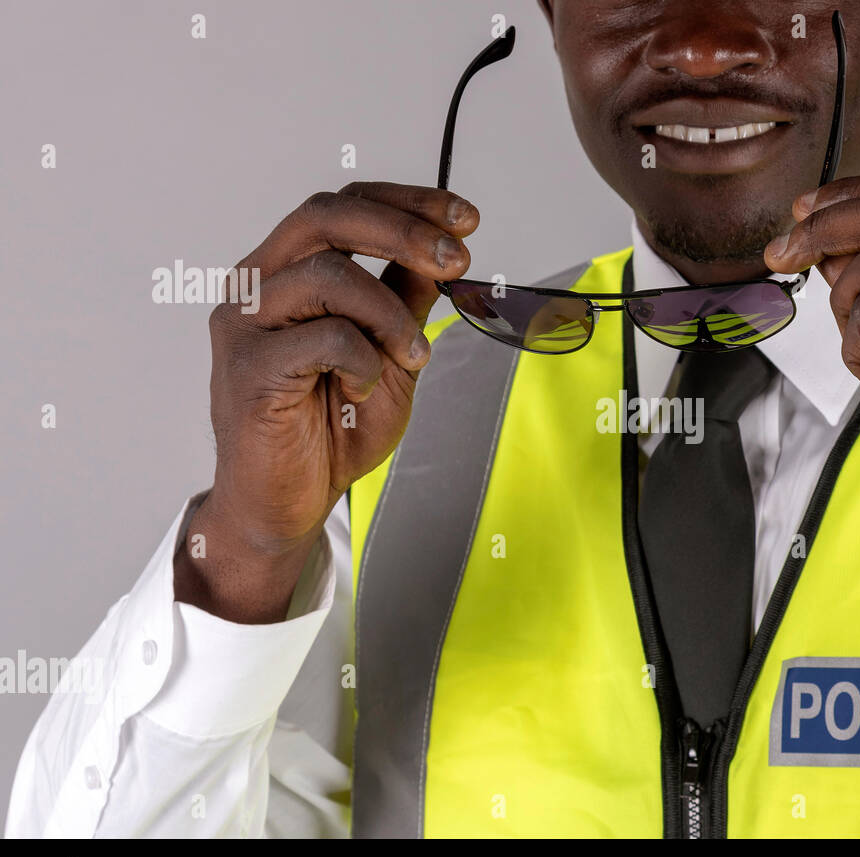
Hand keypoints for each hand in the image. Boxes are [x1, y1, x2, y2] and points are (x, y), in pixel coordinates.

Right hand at [176, 182, 477, 622]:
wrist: (290, 502)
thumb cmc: (332, 428)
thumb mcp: (390, 353)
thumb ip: (405, 301)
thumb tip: (442, 249)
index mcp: (287, 270)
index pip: (344, 206)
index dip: (407, 202)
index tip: (466, 218)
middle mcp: (257, 284)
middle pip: (326, 215)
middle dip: (404, 229)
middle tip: (457, 258)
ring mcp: (245, 322)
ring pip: (328, 274)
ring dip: (390, 314)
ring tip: (412, 358)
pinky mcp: (248, 366)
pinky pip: (324, 337)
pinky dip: (364, 360)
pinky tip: (362, 389)